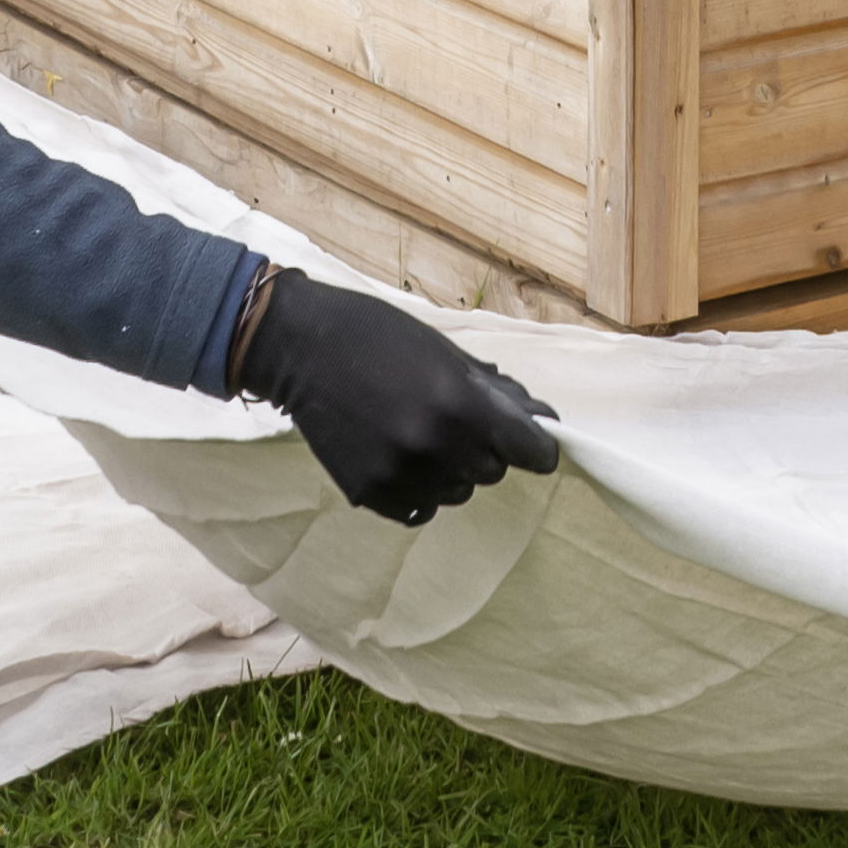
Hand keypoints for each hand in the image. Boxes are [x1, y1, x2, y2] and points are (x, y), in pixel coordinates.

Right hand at [232, 269, 561, 525]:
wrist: (303, 349)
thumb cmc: (380, 337)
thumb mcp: (447, 353)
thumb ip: (497, 392)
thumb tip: (543, 417)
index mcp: (463, 406)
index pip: (532, 453)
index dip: (534, 447)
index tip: (528, 443)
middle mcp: (436, 448)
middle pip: (492, 473)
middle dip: (483, 449)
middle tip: (450, 419)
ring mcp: (401, 476)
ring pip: (457, 493)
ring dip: (450, 470)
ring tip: (417, 433)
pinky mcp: (369, 494)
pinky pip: (419, 509)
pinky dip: (418, 490)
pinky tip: (398, 456)